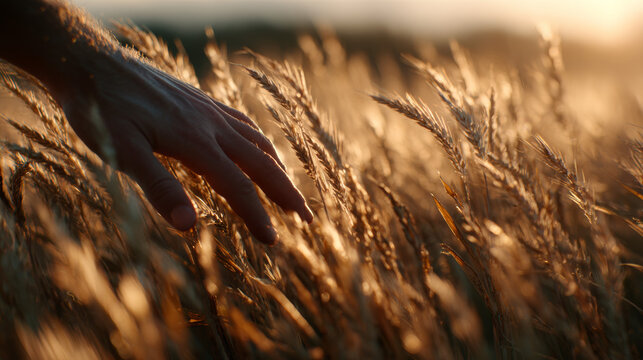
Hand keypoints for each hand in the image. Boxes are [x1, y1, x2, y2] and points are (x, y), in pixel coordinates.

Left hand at [60, 52, 312, 243]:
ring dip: (279, 168)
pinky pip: (243, 123)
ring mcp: (209, 110)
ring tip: (291, 189)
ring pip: (258, 142)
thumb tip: (189, 226)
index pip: (238, 186)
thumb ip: (159, 187)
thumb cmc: (101, 110)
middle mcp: (212, 125)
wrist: (91, 62)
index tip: (273, 240)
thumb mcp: (121, 152)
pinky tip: (260, 149)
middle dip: (286, 193)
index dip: (257, 215)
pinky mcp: (202, 101)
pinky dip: (261, 142)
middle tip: (306, 218)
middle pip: (261, 163)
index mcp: (196, 142)